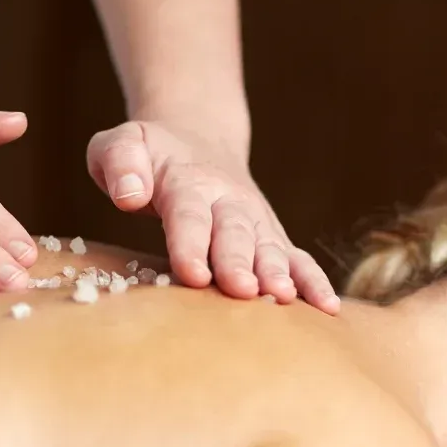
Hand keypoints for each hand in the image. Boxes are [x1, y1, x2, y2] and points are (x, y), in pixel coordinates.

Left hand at [88, 120, 339, 313]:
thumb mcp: (120, 144)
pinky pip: (296, 258)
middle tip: (243, 290)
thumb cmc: (148, 155)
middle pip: (234, 232)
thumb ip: (119, 162)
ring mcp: (254, 219)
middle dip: (239, 262)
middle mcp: (227, 200)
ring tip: (284, 298)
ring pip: (269, 246)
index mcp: (187, 181)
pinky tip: (327, 308)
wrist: (195, 138)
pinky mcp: (271, 236)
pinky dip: (312, 281)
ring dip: (277, 273)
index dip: (191, 244)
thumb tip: (129, 195)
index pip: (188, 213)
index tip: (193, 274)